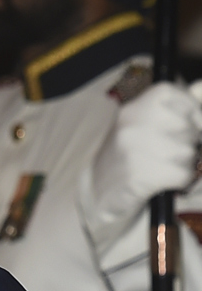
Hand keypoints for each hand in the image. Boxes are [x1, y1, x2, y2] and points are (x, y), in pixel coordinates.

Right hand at [84, 80, 201, 247]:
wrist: (98, 194)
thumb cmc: (127, 159)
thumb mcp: (141, 128)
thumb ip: (171, 114)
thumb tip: (200, 113)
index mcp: (134, 109)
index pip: (178, 96)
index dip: (192, 112)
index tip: (192, 124)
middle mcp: (132, 125)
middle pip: (188, 126)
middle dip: (189, 142)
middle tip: (169, 153)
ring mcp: (133, 150)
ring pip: (188, 152)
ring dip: (184, 164)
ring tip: (163, 168)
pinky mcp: (139, 176)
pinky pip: (183, 174)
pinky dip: (180, 181)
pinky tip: (164, 182)